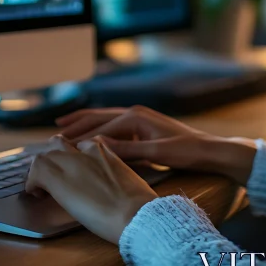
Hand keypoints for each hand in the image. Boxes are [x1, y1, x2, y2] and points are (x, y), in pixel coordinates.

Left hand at [25, 135, 157, 243]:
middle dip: (53, 159)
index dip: (73, 157)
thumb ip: (114, 174)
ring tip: (42, 187)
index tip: (72, 172)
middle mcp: (86, 151)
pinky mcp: (57, 178)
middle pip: (59, 144)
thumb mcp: (129, 179)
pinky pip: (36, 172)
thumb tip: (112, 187)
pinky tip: (37, 195)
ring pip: (44, 155)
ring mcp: (70, 162)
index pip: (80, 144)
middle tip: (52, 178)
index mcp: (105, 150)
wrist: (134, 213)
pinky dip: (32, 183)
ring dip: (41, 170)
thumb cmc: (139, 205)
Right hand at [55, 105, 256, 185]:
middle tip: (54, 131)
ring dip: (84, 123)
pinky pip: (113, 126)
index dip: (80, 135)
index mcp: (136, 116)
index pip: (101, 126)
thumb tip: (96, 146)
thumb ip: (127, 150)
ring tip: (64, 126)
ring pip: (104, 119)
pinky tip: (91, 135)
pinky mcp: (143, 127)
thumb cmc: (188, 151)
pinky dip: (98, 129)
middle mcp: (135, 112)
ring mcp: (139, 119)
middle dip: (76, 123)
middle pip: (99, 117)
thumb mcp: (157, 153)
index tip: (61, 144)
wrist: (211, 150)